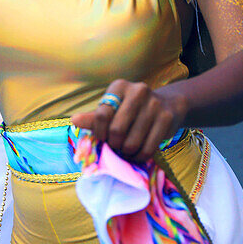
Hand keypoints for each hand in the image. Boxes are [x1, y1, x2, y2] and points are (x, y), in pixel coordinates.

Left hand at [71, 80, 187, 162]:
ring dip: (127, 152)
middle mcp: (138, 91)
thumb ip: (94, 117)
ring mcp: (154, 104)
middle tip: (116, 146)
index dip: (99, 133)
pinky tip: (139, 153)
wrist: (168, 106)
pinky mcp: (167, 118)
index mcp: (119, 86)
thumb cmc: (132, 110)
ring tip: (127, 149)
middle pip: (116, 130)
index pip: (101, 115)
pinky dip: (140, 156)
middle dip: (114, 144)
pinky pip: (148, 148)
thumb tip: (74, 120)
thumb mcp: (114, 109)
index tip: (102, 139)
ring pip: (132, 142)